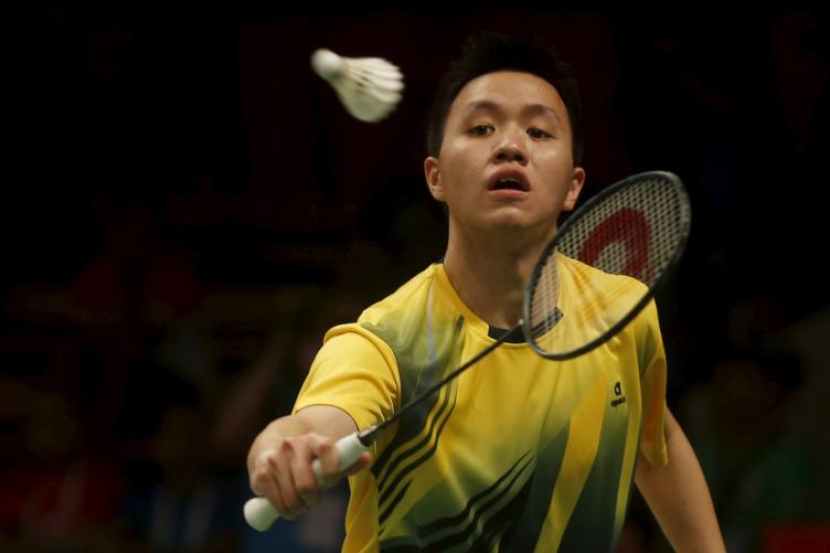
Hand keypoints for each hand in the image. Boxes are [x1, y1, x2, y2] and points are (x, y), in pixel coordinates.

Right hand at [249, 432, 370, 518]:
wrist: (272, 447)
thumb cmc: (307, 459)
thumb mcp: (327, 458)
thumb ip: (347, 462)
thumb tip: (367, 458)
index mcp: (314, 439)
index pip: (327, 450)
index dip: (330, 472)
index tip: (328, 482)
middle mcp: (293, 445)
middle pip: (306, 484)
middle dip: (311, 500)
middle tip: (312, 501)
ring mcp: (275, 458)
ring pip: (291, 496)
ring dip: (297, 507)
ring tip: (300, 505)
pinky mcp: (260, 472)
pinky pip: (275, 500)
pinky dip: (283, 509)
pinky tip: (286, 507)